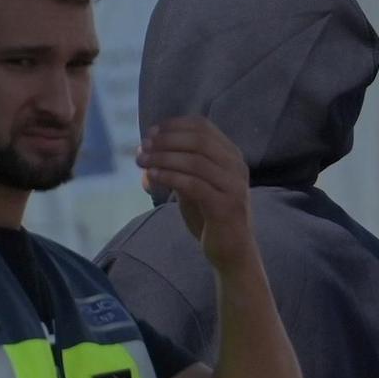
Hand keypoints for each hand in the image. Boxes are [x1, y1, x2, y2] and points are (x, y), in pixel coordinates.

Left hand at [138, 116, 255, 273]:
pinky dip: (170, 177)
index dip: (173, 126)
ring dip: (163, 158)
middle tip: (142, 148)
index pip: (202, 126)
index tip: (149, 134)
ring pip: (195, 161)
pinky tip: (152, 177)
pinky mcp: (226, 206)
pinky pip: (194, 184)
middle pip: (198, 139)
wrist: (232, 251)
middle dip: (165, 141)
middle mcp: (237, 166)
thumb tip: (143, 154)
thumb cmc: (209, 216)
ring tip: (142, 162)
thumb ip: (174, 168)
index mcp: (231, 155)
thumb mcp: (191, 186)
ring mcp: (234, 186)